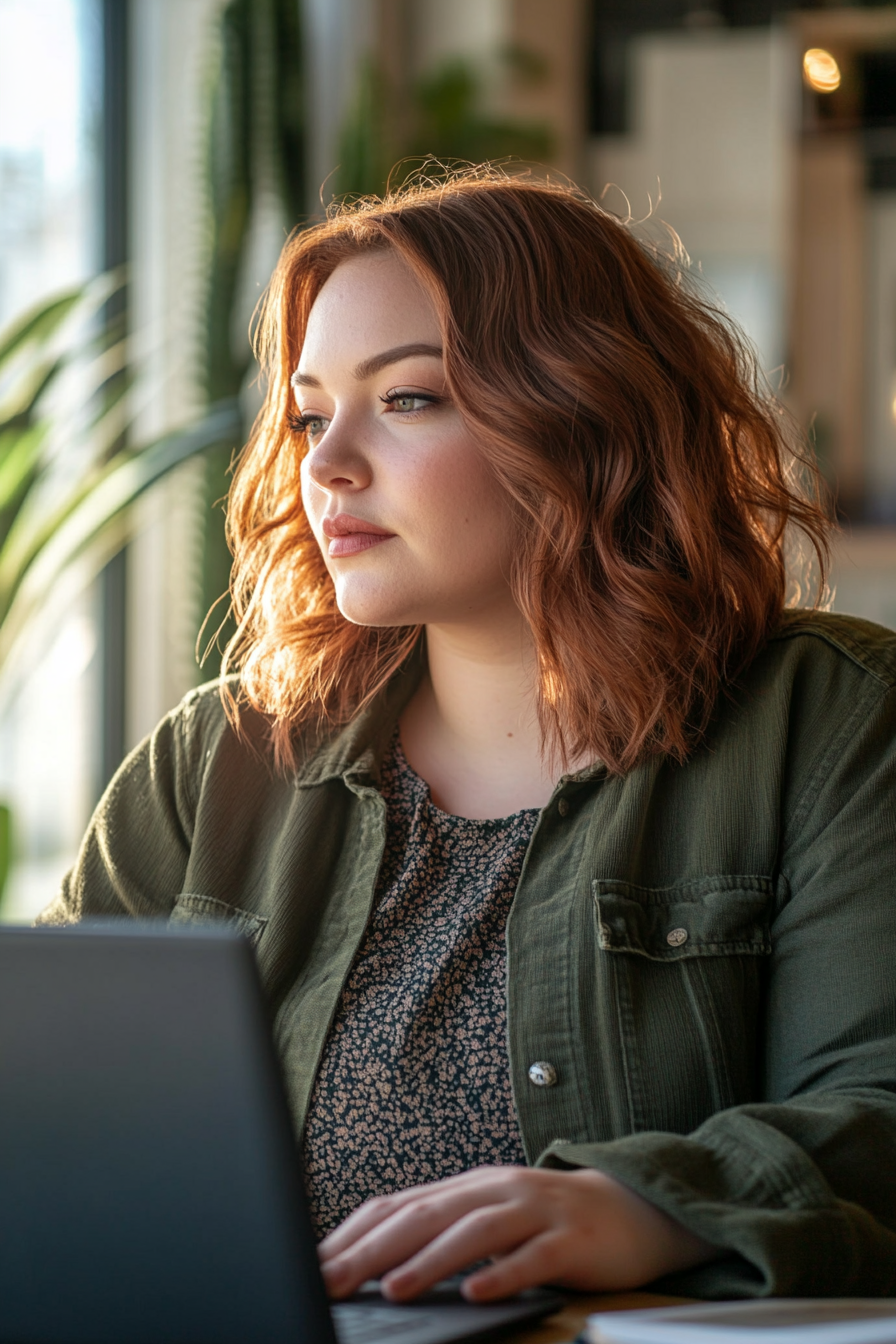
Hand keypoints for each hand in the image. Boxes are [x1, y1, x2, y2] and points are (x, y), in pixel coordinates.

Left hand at [318, 1165, 716, 1302]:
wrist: (632, 1208)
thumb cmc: (548, 1221)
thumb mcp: (489, 1219)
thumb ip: (441, 1232)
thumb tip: (375, 1264)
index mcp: (468, 1187)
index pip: (400, 1205)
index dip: (355, 1234)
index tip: (316, 1265)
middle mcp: (495, 1190)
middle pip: (427, 1215)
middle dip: (374, 1250)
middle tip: (332, 1280)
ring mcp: (534, 1211)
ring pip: (475, 1231)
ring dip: (430, 1261)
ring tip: (394, 1288)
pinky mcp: (570, 1239)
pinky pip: (533, 1257)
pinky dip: (503, 1275)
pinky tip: (477, 1293)